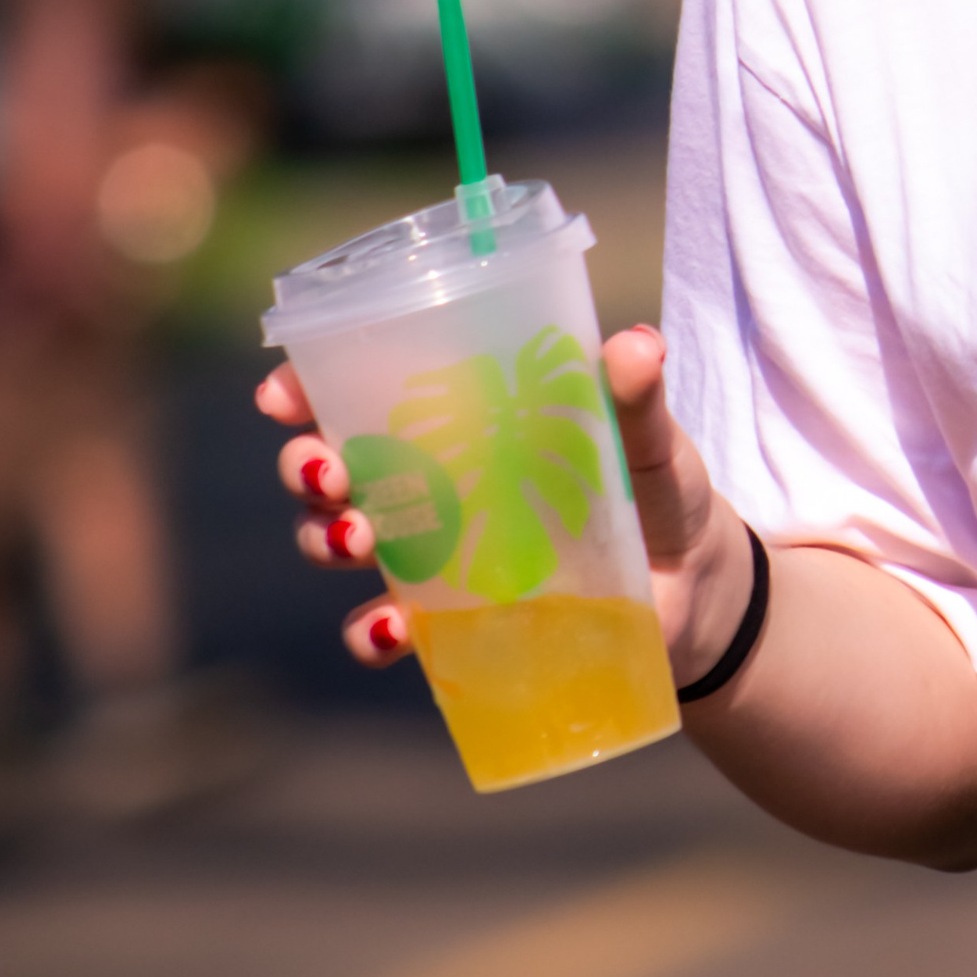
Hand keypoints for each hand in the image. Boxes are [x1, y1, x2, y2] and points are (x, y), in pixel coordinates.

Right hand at [259, 330, 752, 687]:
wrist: (693, 592)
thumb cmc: (660, 494)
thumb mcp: (651, 442)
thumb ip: (637, 399)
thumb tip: (637, 344)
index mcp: (463, 417)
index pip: (361, 387)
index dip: (306, 385)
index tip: (282, 394)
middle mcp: (430, 481)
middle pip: (328, 466)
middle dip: (304, 467)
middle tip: (329, 471)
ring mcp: (434, 554)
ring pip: (337, 541)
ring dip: (325, 538)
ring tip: (357, 540)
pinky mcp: (452, 622)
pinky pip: (384, 629)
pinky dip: (371, 631)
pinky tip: (391, 628)